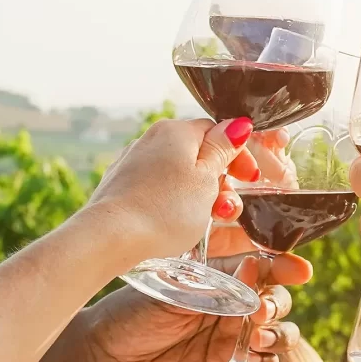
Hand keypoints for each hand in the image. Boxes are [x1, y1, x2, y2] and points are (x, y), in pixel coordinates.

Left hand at [15, 255, 314, 361]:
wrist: (106, 353)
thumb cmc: (134, 309)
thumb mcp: (176, 289)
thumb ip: (218, 284)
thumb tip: (257, 266)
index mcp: (222, 278)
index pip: (264, 269)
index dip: (285, 267)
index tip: (300, 271)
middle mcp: (232, 306)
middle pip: (278, 303)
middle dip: (277, 307)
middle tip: (258, 313)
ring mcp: (230, 338)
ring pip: (276, 337)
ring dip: (276, 338)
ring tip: (255, 341)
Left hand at [77, 116, 254, 267]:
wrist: (110, 237)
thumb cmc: (164, 210)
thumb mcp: (206, 179)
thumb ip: (223, 150)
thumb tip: (237, 124)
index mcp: (175, 131)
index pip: (216, 131)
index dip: (237, 155)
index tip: (249, 180)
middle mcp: (151, 140)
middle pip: (198, 156)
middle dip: (219, 183)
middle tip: (226, 211)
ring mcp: (133, 164)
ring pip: (178, 175)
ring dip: (199, 197)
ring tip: (204, 223)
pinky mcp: (122, 188)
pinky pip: (158, 190)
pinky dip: (173, 204)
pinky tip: (175, 225)